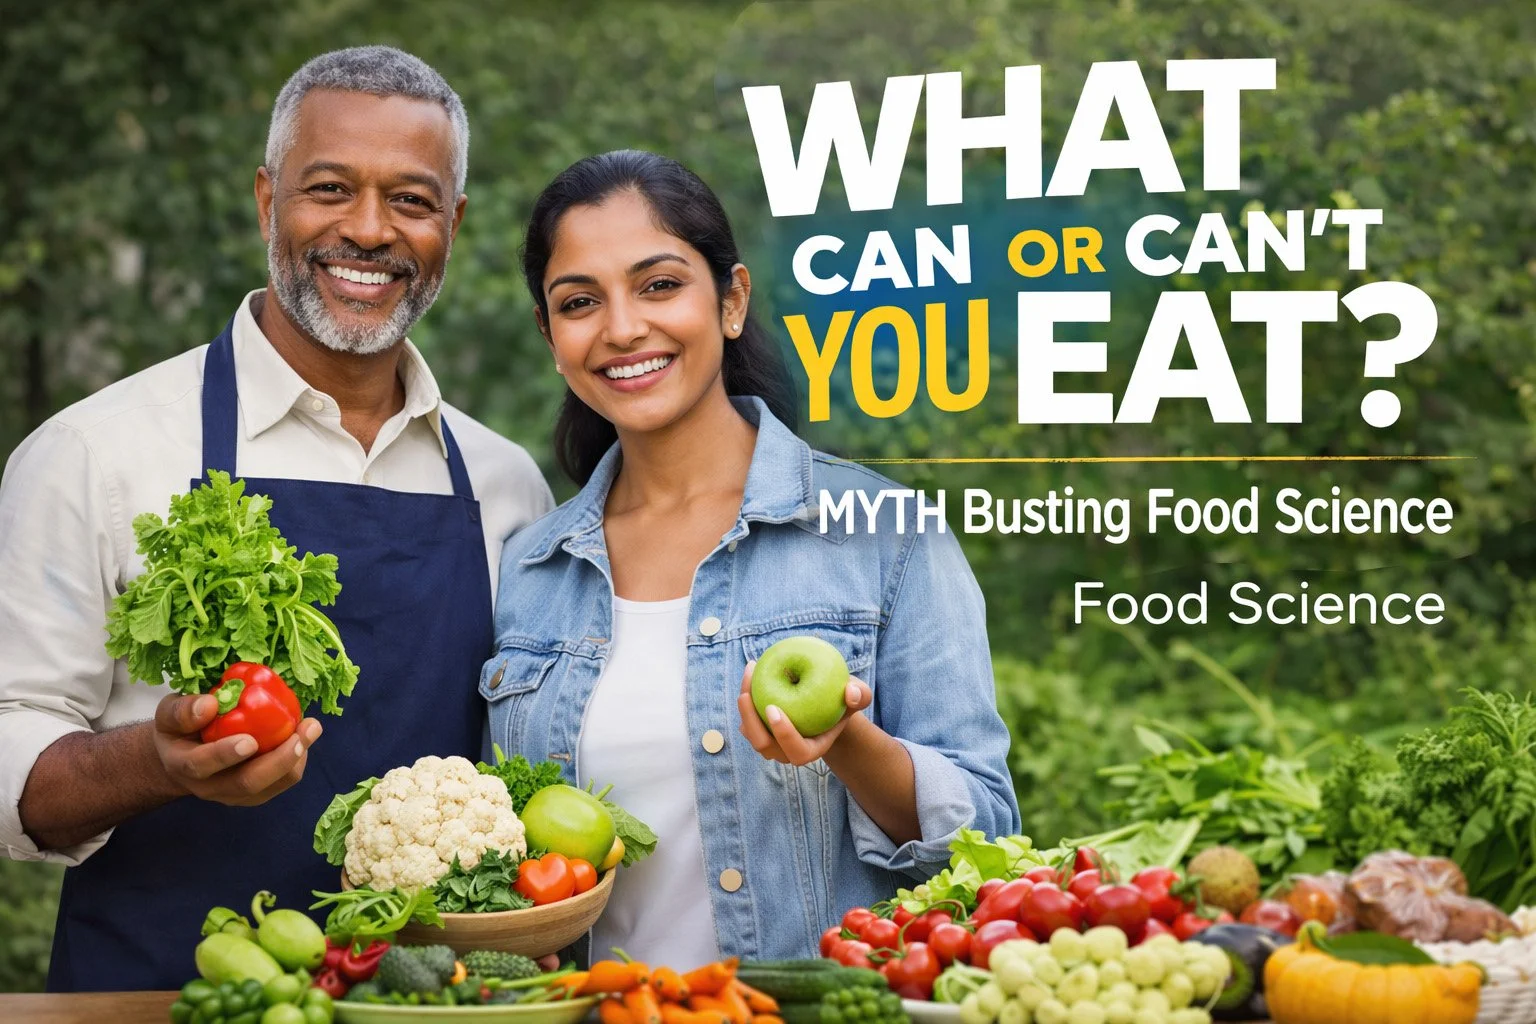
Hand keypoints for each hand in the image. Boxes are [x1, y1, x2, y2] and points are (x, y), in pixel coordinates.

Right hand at [153, 693, 321, 805]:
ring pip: (269, 786)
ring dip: (295, 760)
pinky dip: (297, 760)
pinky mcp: (254, 794)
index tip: (248, 741)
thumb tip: (210, 705)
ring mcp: (232, 794)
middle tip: (301, 734)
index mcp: (182, 764)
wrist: (183, 755)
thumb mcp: (170, 713)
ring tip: (311, 728)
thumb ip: (183, 710)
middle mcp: (208, 786)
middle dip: (278, 760)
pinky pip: (280, 782)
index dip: (224, 754)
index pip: (201, 764)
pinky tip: (305, 735)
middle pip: (245, 783)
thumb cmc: (179, 728)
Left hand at [736, 661, 871, 765]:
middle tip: (747, 693)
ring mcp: (770, 742)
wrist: (825, 702)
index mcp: (811, 749)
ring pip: (749, 730)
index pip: (796, 751)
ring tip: (751, 670)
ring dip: (744, 704)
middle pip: (763, 745)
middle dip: (751, 722)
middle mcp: (786, 751)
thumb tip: (850, 693)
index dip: (783, 735)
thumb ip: (861, 694)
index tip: (773, 708)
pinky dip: (746, 693)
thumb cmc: (842, 699)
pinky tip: (752, 670)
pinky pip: (746, 715)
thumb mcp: (859, 694)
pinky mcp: (758, 728)